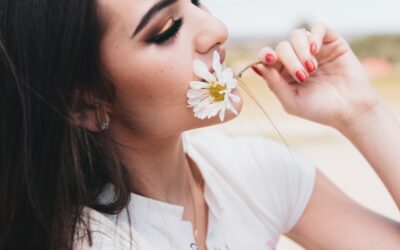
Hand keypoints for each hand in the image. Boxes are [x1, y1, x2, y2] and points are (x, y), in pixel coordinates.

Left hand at [252, 24, 380, 129]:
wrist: (351, 111)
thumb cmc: (320, 110)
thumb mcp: (292, 101)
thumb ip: (274, 84)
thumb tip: (256, 66)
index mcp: (283, 74)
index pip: (267, 57)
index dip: (265, 55)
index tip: (269, 60)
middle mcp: (296, 60)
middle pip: (282, 47)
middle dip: (289, 60)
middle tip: (303, 77)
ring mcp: (314, 50)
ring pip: (297, 36)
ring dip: (300, 51)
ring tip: (312, 68)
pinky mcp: (331, 43)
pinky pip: (318, 28)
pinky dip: (314, 36)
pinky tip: (316, 50)